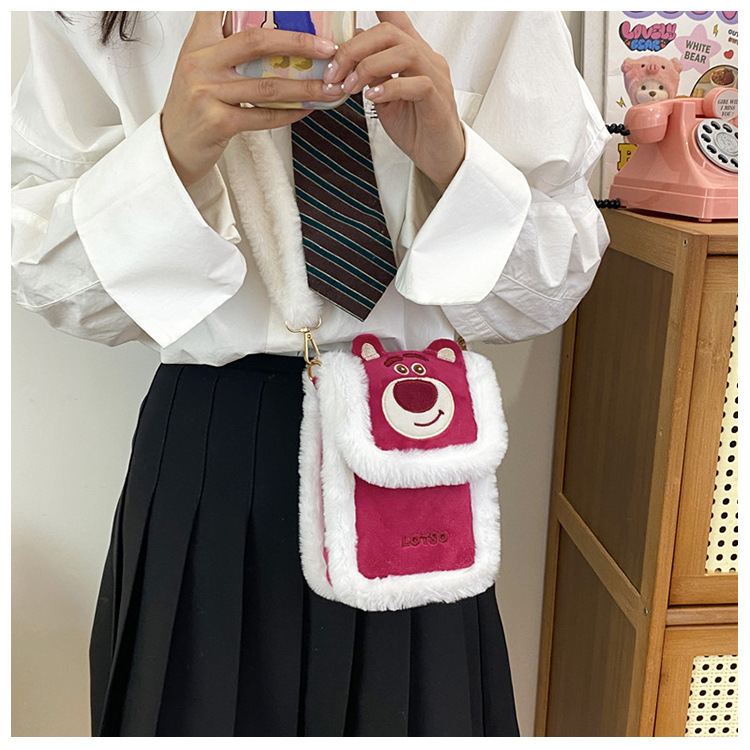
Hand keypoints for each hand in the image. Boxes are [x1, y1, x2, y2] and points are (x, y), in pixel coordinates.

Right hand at [161, 11, 344, 185]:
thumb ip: (226, 48)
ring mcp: (208, 92)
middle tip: (327, 48)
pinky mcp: (218, 122)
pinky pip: (263, 116)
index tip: (290, 5)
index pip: (219, 7)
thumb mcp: (201, 67)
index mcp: (198, 42)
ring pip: (267, 85)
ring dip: (305, 87)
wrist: (172, 147)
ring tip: (328, 87)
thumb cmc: (194, 106)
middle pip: (256, 41)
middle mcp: (201, 63)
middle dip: (298, 43)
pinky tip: (307, 109)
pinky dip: (290, 113)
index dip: (248, 3)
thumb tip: (271, 39)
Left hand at [324, 12, 464, 191]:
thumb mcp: (384, 96)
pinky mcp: (438, 100)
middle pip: (390, 33)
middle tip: (335, 72)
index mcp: (413, 55)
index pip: (396, 22)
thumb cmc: (414, 127)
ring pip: (404, 52)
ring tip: (350, 87)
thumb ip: (372, 74)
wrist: (437, 156)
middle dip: (355, 49)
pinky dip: (390, 88)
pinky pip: (417, 84)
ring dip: (369, 67)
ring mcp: (436, 78)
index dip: (380, 10)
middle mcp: (427, 59)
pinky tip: (373, 98)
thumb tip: (348, 56)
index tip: (351, 13)